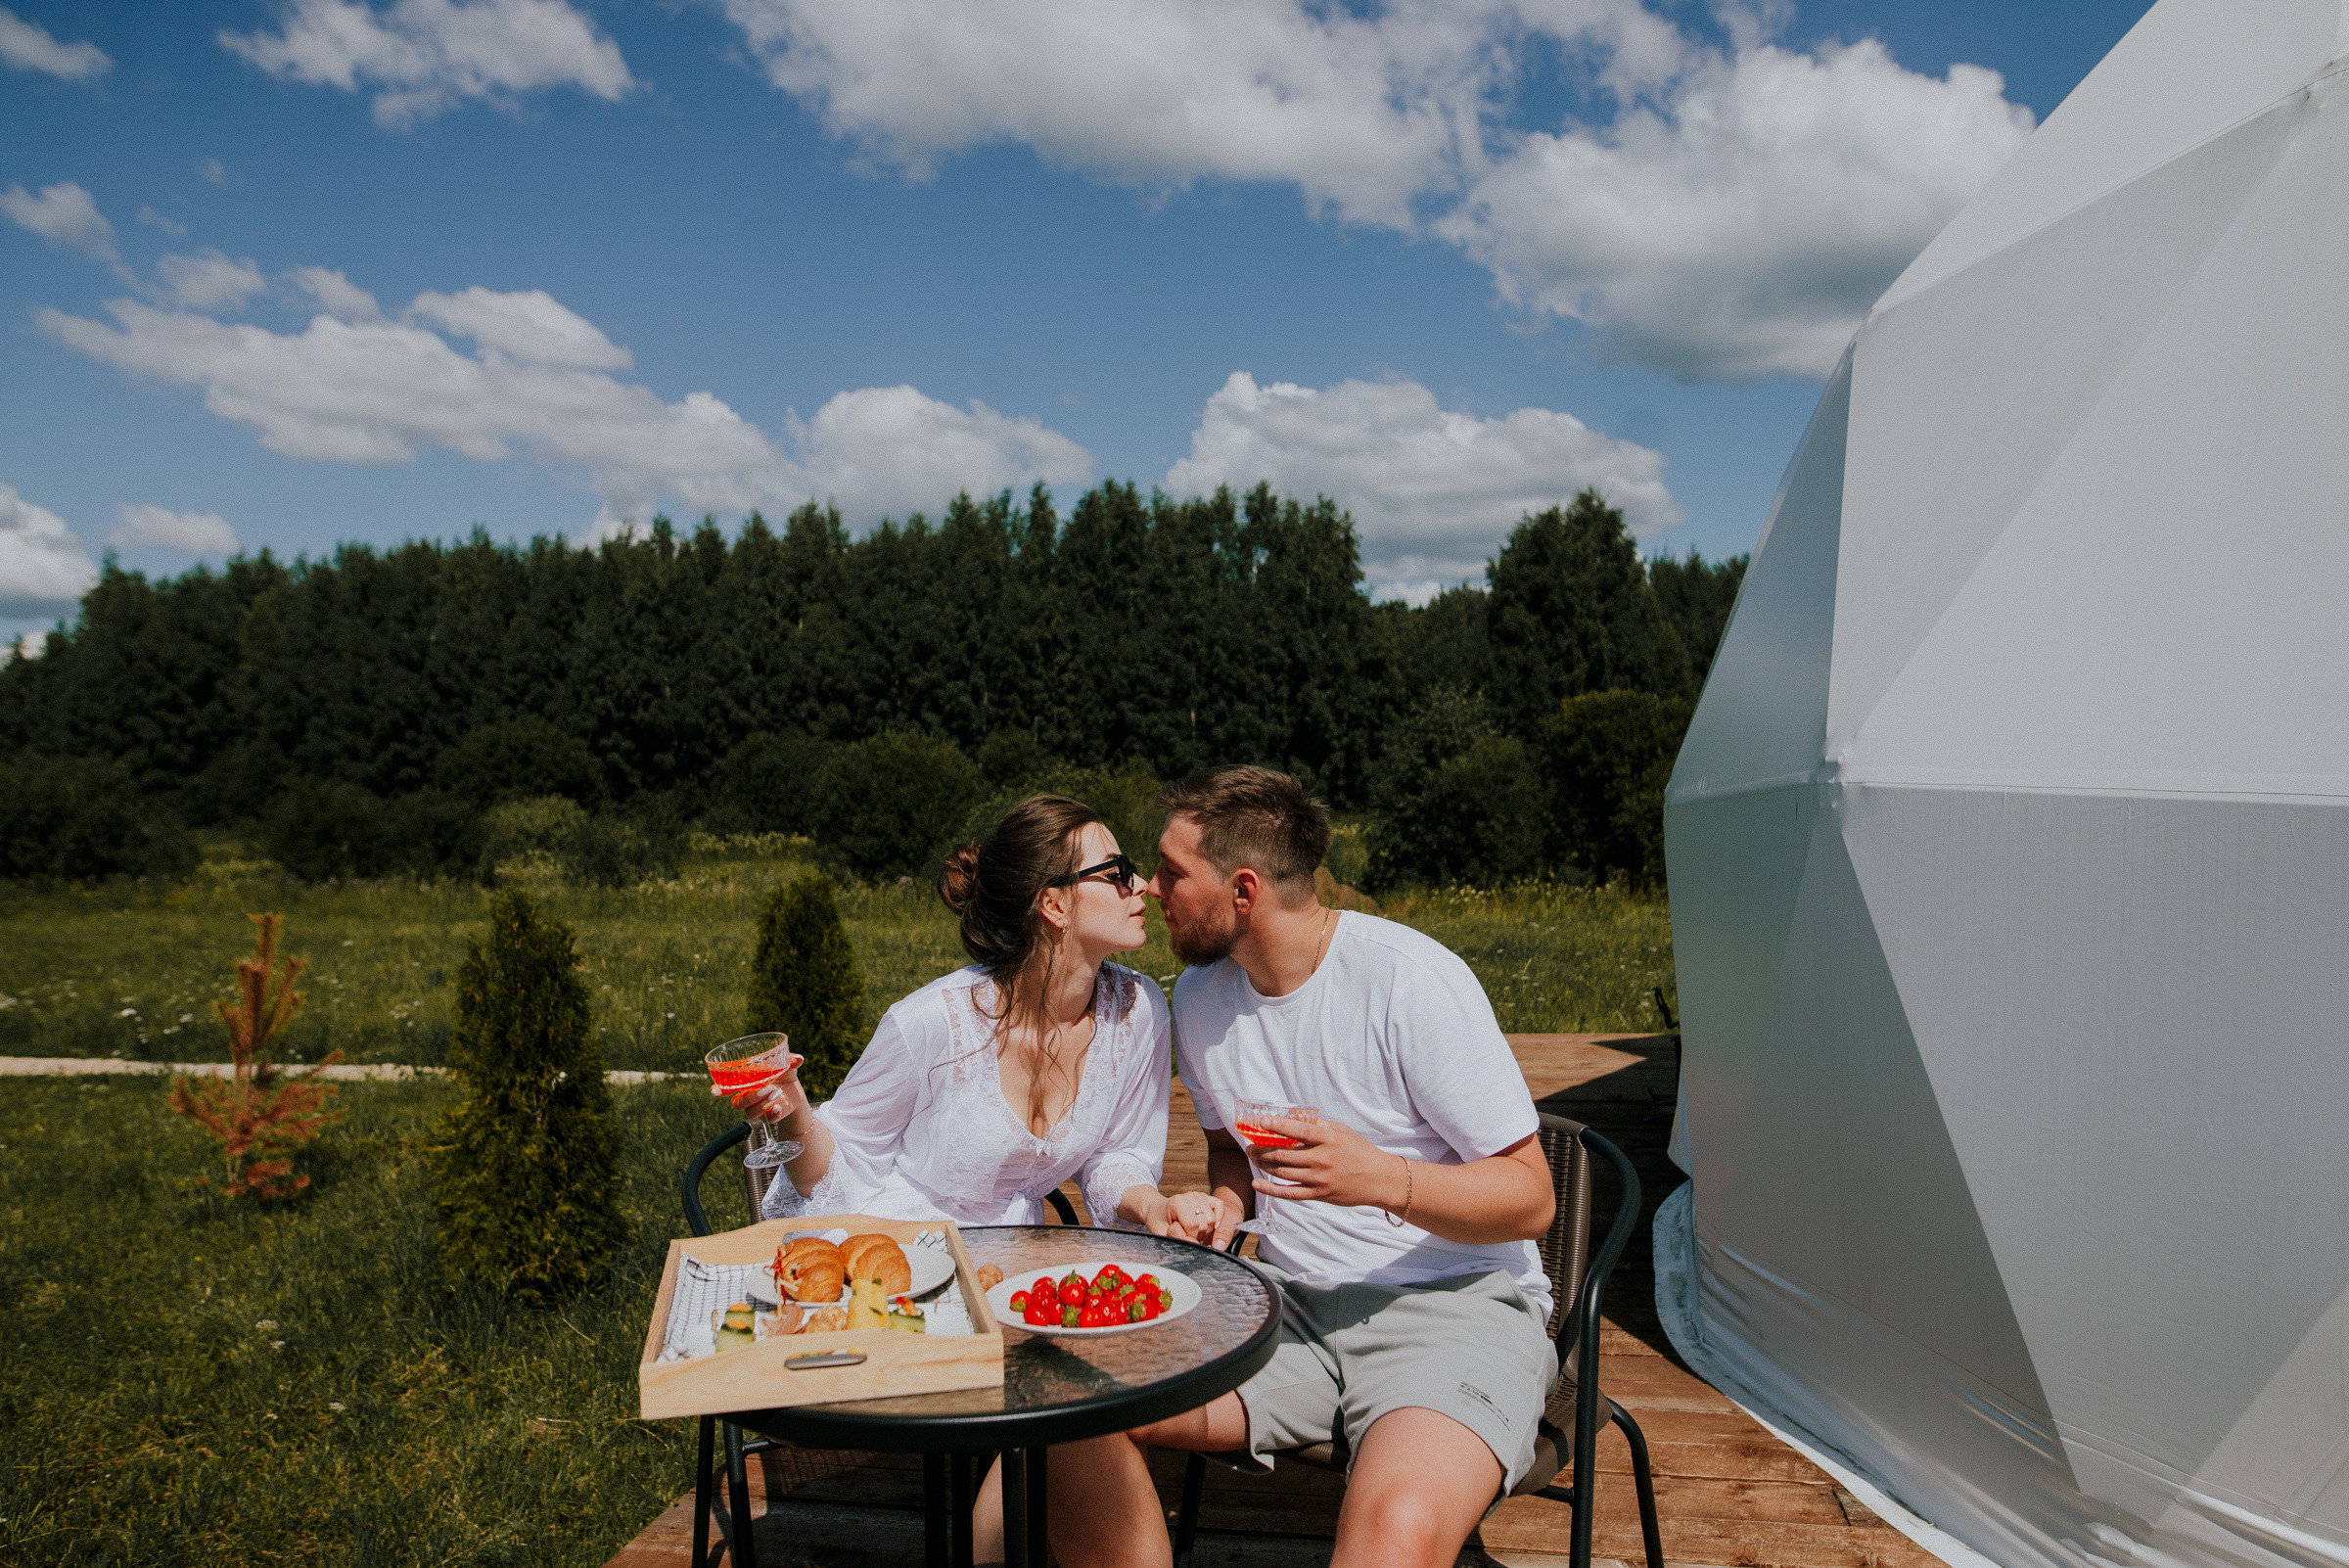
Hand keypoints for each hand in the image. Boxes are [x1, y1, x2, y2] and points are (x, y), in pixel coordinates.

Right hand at [714, 1054, 802, 1121]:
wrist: (795, 1088)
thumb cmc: (782, 1072)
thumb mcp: (785, 1063)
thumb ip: (789, 1060)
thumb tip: (798, 1059)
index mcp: (746, 1082)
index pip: (726, 1088)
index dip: (718, 1090)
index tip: (715, 1091)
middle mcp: (748, 1096)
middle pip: (737, 1104)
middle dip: (750, 1097)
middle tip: (766, 1088)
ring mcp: (758, 1107)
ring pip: (751, 1113)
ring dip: (763, 1104)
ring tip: (777, 1092)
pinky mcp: (771, 1114)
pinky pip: (768, 1119)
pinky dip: (773, 1114)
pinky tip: (779, 1107)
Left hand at [1146, 1190, 1234, 1245]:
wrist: (1157, 1211)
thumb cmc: (1159, 1223)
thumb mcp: (1161, 1234)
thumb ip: (1177, 1239)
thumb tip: (1195, 1244)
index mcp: (1177, 1202)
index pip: (1193, 1225)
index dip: (1188, 1236)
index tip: (1179, 1235)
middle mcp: (1190, 1195)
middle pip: (1205, 1223)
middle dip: (1197, 1234)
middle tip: (1185, 1233)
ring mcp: (1199, 1195)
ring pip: (1213, 1220)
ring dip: (1204, 1230)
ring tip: (1192, 1230)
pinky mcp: (1206, 1197)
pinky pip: (1220, 1207)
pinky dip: (1216, 1218)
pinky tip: (1204, 1224)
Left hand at [1247, 1114, 1404, 1212]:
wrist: (1379, 1180)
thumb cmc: (1360, 1151)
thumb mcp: (1342, 1131)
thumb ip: (1318, 1124)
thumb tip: (1293, 1115)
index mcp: (1329, 1139)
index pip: (1298, 1129)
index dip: (1277, 1125)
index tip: (1261, 1122)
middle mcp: (1322, 1159)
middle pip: (1284, 1154)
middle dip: (1262, 1149)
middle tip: (1250, 1145)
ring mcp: (1319, 1179)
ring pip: (1283, 1172)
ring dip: (1263, 1165)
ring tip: (1253, 1158)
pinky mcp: (1319, 1194)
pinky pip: (1289, 1193)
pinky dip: (1271, 1189)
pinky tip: (1257, 1183)